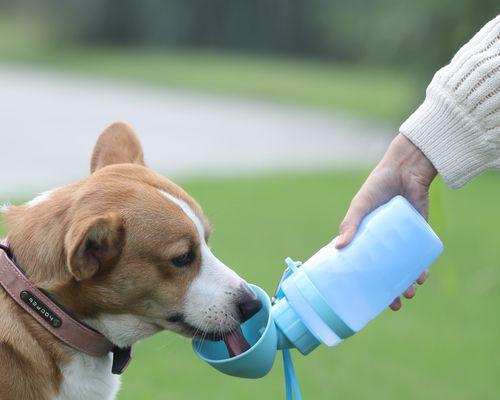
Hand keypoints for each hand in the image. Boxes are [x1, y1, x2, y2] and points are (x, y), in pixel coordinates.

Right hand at [336, 133, 436, 309]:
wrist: (406, 169)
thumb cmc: (377, 185)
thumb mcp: (360, 205)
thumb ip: (350, 224)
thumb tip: (338, 247)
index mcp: (365, 238)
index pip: (364, 265)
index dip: (364, 283)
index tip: (363, 299)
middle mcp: (383, 242)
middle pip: (387, 272)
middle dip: (391, 291)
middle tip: (395, 304)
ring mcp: (402, 239)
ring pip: (405, 268)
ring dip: (408, 283)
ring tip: (410, 293)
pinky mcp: (419, 233)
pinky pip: (420, 255)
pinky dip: (421, 268)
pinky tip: (422, 276)